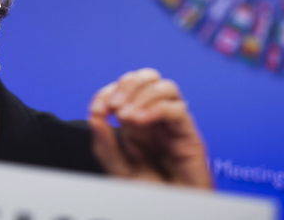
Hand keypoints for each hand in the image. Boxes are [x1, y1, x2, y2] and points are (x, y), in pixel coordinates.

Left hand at [88, 68, 212, 188]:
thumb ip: (104, 145)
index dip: (107, 92)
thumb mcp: (117, 170)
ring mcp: (172, 125)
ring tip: (128, 116)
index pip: (123, 88)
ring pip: (165, 86)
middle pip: (147, 77)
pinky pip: (177, 109)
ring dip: (142, 94)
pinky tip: (142, 121)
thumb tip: (95, 117)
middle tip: (114, 107)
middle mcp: (155, 118)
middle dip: (127, 85)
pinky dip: (157, 108)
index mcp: (135, 122)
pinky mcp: (189, 135)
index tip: (97, 110)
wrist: (171, 213)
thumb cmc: (149, 195)